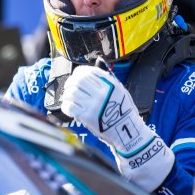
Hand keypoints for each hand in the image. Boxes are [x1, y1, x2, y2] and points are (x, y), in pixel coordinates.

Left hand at [61, 65, 174, 191]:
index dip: (79, 72)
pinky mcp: (87, 118)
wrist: (127, 133)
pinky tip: (69, 106)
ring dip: (67, 94)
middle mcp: (102, 93)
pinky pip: (69, 107)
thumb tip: (98, 61)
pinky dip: (66, 105)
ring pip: (72, 93)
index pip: (89, 72)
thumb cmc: (123, 111)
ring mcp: (94, 106)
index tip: (77, 76)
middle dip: (71, 82)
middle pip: (78, 81)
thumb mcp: (120, 91)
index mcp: (111, 85)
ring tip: (69, 97)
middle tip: (70, 86)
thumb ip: (108, 78)